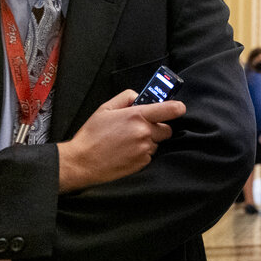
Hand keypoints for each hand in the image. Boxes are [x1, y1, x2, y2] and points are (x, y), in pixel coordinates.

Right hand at [57, 90, 185, 191]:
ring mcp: (144, 149)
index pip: (171, 110)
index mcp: (137, 116)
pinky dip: (142, 153)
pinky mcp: (142, 163)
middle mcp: (144, 132)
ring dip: (148, 141)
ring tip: (127, 142)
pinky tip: (126, 152)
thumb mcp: (105, 108)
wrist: (82, 162)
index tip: (178, 108)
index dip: (177, 108)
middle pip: (166, 129)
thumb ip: (126, 97)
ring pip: (157, 143)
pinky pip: (149, 155)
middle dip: (157, 127)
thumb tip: (140, 96)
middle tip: (140, 128)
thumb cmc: (92, 134)